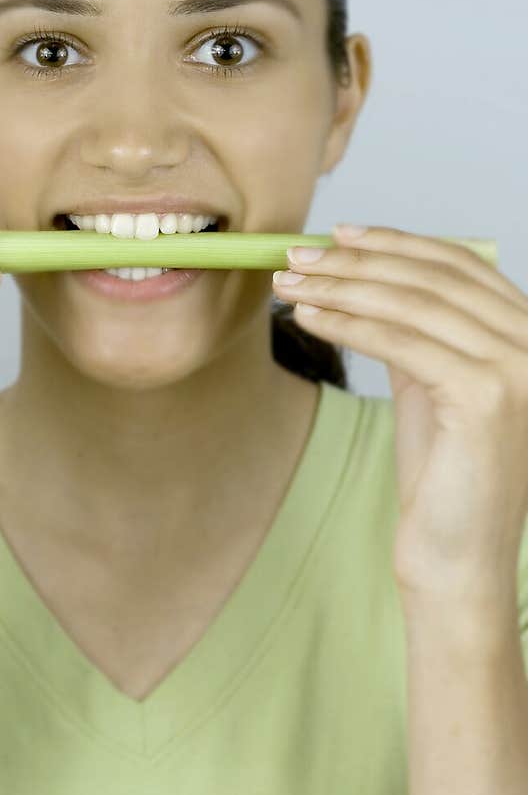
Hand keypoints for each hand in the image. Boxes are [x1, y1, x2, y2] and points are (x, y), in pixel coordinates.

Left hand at [272, 225, 527, 599]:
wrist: (458, 559)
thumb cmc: (444, 480)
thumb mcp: (432, 388)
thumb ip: (419, 333)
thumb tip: (366, 277)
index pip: (460, 266)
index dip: (396, 242)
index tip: (337, 234)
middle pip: (434, 277)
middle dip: (358, 260)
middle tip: (296, 256)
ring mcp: (518, 368)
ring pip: (413, 304)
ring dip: (342, 286)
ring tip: (290, 284)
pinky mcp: (487, 395)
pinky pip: (402, 342)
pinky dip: (349, 322)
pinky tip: (309, 317)